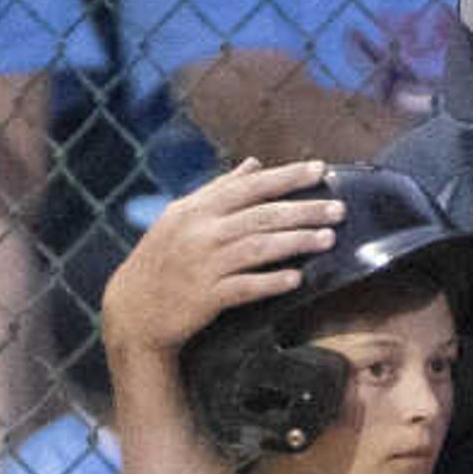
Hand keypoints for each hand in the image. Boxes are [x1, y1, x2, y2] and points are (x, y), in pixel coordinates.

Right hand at [103, 159, 342, 358]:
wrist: (133, 309)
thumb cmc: (162, 259)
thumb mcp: (182, 217)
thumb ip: (219, 189)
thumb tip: (254, 164)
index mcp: (198, 209)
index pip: (250, 186)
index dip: (287, 177)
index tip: (320, 170)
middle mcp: (201, 232)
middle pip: (262, 216)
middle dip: (304, 210)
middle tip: (338, 209)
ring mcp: (203, 265)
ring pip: (258, 248)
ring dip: (296, 242)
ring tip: (327, 238)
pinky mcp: (205, 297)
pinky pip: (244, 287)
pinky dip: (270, 282)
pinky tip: (297, 279)